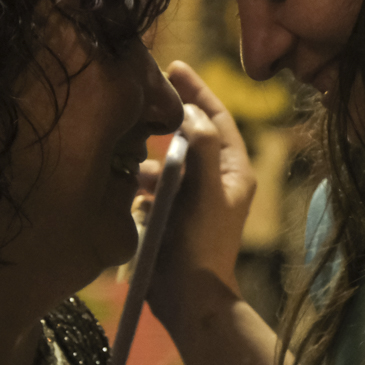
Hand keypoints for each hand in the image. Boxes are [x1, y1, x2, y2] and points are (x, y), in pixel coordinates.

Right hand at [142, 62, 256, 316]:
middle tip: (143, 98)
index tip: (175, 67)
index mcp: (233, 172)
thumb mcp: (206, 189)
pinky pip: (152, 187)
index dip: (199, 91)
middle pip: (191, 136)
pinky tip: (131, 187)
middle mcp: (214, 182)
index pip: (217, 119)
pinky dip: (141, 182)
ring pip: (168, 162)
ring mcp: (190, 200)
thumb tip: (190, 110)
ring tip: (135, 158)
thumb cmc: (202, 242)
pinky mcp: (169, 216)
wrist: (188, 297)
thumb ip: (200, 145)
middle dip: (169, 119)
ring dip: (151, 156)